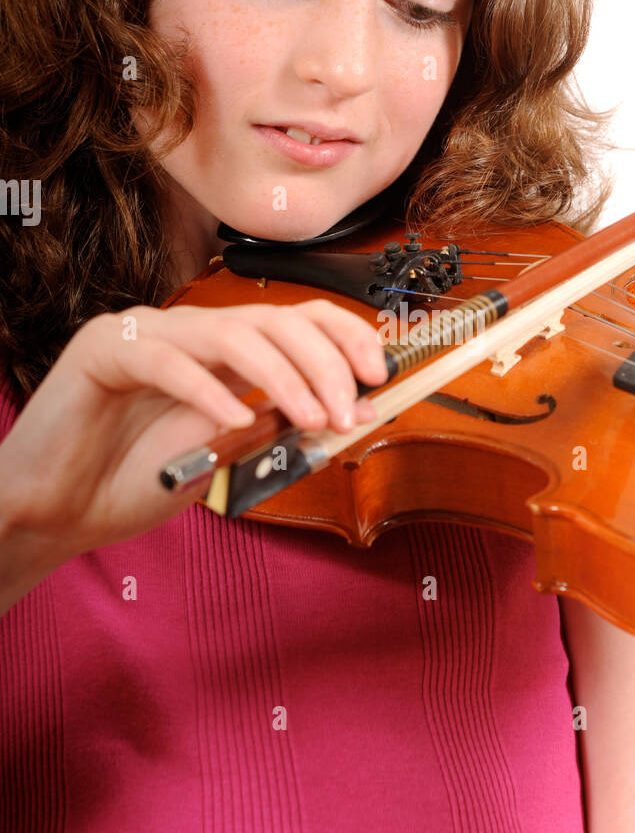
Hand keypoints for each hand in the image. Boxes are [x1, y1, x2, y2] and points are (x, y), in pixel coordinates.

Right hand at [0, 299, 387, 558]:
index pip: (299, 321)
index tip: (381, 374)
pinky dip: (210, 391)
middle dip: (325, 362)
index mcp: (223, 352)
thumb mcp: (224, 458)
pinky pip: (169, 360)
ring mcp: (148, 333)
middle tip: (348, 410)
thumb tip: (345, 409)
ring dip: (284, 376)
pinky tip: (238, 422)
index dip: (345, 338)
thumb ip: (274, 428)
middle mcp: (192, 332)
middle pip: (277, 320)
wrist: (56, 512)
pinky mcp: (104, 349)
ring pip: (232, 333)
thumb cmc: (134, 482)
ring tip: (312, 417)